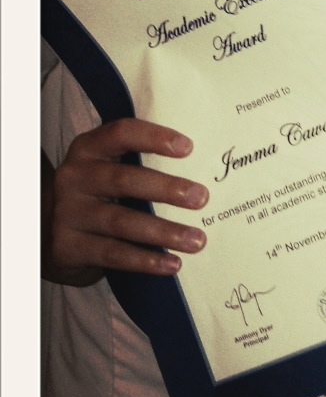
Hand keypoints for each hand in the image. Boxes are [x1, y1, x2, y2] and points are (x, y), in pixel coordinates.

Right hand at [42, 119, 208, 286]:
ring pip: (121, 222)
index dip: (154, 138)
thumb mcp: (108, 166)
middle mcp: (75, 177)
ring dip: (163, 232)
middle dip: (166, 189)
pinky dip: (146, 260)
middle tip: (202, 198)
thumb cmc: (98, 191)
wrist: (50, 229)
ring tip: (196, 240)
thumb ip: (141, 161)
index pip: (121, 133)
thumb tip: (203, 167)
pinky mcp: (69, 246)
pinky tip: (172, 263)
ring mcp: (69, 213)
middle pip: (123, 180)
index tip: (188, 148)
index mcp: (89, 148)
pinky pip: (113, 254)